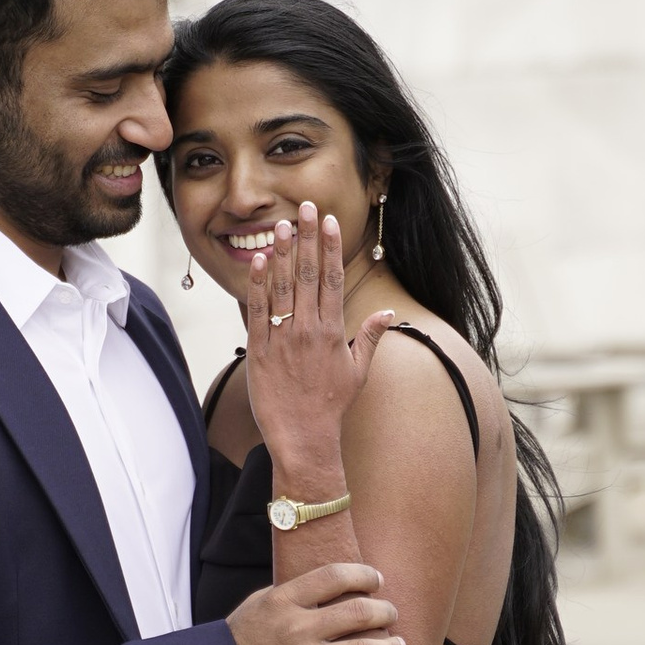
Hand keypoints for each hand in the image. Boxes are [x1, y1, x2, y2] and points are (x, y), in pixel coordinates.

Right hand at [226, 561, 407, 644]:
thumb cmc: (241, 641)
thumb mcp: (260, 604)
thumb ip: (295, 593)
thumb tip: (335, 582)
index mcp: (283, 601)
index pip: (335, 576)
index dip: (364, 575)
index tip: (377, 580)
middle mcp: (295, 630)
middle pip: (358, 613)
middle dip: (385, 612)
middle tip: (391, 615)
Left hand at [244, 201, 394, 467]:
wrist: (304, 437)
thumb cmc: (331, 406)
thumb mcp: (357, 371)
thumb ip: (370, 337)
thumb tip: (387, 314)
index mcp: (333, 331)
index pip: (332, 279)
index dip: (330, 247)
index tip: (328, 221)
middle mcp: (309, 330)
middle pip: (309, 274)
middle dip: (307, 238)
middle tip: (304, 206)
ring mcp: (283, 339)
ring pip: (283, 287)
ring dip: (284, 253)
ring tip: (282, 224)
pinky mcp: (259, 351)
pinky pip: (257, 311)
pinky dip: (257, 285)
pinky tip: (259, 260)